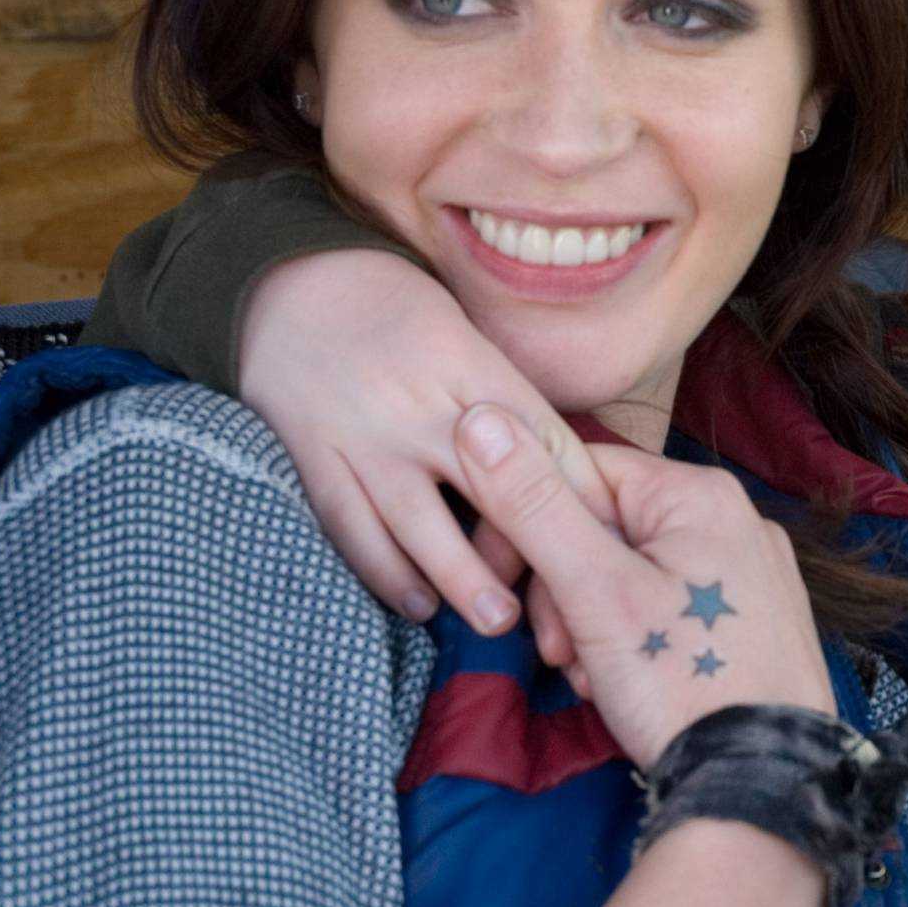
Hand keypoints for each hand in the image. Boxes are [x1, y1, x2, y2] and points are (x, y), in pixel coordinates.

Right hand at [238, 249, 615, 633]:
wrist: (298, 286)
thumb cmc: (408, 325)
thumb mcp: (472, 344)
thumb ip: (516, 408)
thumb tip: (580, 478)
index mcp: (475, 368)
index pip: (543, 440)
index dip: (579, 499)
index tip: (609, 547)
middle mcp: (421, 404)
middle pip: (488, 485)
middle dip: (529, 547)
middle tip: (568, 604)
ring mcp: (365, 435)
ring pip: (418, 518)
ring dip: (459, 575)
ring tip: (496, 619)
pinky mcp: (315, 457)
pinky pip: (350, 525)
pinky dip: (382, 571)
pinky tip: (416, 603)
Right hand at [454, 403, 834, 766]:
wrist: (763, 780)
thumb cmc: (681, 681)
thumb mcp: (592, 590)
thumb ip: (533, 504)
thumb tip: (478, 415)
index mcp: (699, 494)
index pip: (579, 470)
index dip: (524, 524)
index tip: (499, 583)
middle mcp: (734, 518)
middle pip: (605, 525)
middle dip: (562, 589)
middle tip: (555, 650)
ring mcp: (750, 570)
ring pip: (631, 573)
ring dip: (590, 622)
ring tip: (590, 674)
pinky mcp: (754, 619)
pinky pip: (669, 606)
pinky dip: (633, 641)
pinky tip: (622, 683)